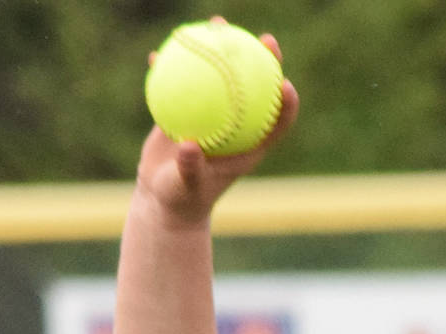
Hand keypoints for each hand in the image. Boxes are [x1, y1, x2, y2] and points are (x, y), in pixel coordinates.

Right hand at [134, 30, 299, 228]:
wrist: (162, 198)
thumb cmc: (180, 199)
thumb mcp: (184, 187)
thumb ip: (190, 169)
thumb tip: (188, 146)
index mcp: (246, 146)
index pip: (276, 123)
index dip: (286, 104)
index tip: (286, 83)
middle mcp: (235, 124)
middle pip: (256, 87)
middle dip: (265, 60)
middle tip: (265, 38)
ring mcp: (213, 113)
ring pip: (222, 75)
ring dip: (222, 47)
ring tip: (216, 23)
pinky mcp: (189, 109)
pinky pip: (184, 82)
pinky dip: (173, 66)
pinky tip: (159, 53)